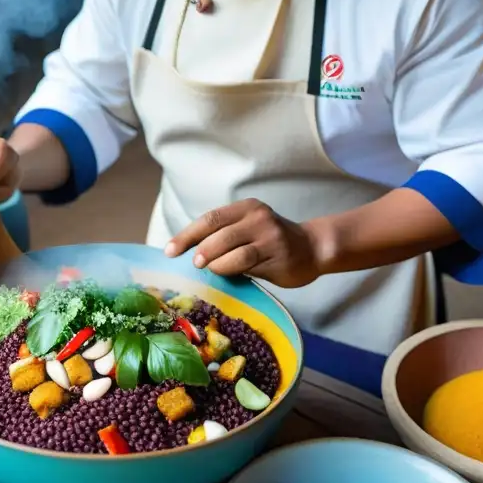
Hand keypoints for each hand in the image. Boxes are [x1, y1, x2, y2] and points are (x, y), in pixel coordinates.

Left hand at [164, 198, 326, 288]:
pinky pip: (247, 265)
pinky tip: (230, 274)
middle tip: (193, 264)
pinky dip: (232, 271)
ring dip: (216, 264)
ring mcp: (270, 237)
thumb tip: (187, 253)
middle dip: (200, 250)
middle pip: (219, 233)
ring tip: (211, 270)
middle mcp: (258, 218)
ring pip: (233, 251)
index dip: (187, 235)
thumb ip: (223, 236)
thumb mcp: (247, 229)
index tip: (169, 251)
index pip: (210, 219)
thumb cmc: (270, 241)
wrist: (312, 248)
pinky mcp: (278, 257)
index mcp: (246, 208)